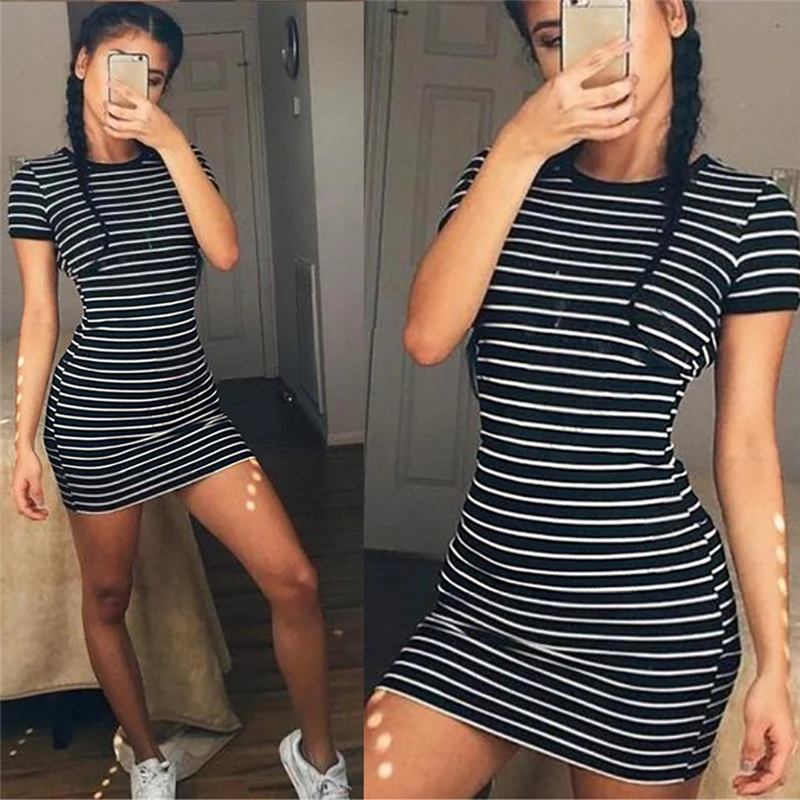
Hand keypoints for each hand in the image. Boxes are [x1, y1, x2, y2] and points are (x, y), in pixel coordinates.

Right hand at [12, 449, 48, 520]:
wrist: (26, 453)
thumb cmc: (29, 462)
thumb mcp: (35, 477)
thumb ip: (37, 491)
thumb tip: (39, 503)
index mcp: (18, 490)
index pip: (23, 508)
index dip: (33, 515)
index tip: (43, 517)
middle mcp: (17, 491)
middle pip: (23, 508)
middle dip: (34, 514)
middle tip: (45, 515)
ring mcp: (20, 488)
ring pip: (25, 504)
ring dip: (34, 509)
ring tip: (44, 511)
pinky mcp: (23, 485)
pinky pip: (27, 498)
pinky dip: (34, 502)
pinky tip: (40, 503)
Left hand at [103, 77, 183, 152]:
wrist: (170, 138)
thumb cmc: (163, 122)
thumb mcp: (153, 107)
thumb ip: (139, 102)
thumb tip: (125, 95)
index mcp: (147, 106)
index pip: (128, 93)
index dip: (117, 87)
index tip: (109, 83)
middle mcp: (142, 117)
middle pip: (119, 111)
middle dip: (109, 106)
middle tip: (105, 103)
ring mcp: (139, 127)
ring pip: (117, 124)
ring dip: (108, 119)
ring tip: (105, 115)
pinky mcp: (137, 136)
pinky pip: (120, 135)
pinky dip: (111, 131)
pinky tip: (106, 127)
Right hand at [498, 35, 638, 163]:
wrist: (524, 139)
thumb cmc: (533, 114)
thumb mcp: (550, 86)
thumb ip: (572, 79)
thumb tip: (594, 70)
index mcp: (563, 84)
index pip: (593, 62)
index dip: (612, 52)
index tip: (623, 46)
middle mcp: (572, 102)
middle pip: (610, 92)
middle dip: (627, 85)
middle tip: (632, 80)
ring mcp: (578, 120)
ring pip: (613, 114)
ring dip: (628, 106)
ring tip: (631, 99)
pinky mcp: (581, 135)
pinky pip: (608, 133)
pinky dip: (623, 128)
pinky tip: (631, 121)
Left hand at [733, 671, 796, 794]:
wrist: (771, 678)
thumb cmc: (765, 695)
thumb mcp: (754, 721)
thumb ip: (751, 746)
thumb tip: (747, 767)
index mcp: (785, 746)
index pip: (773, 776)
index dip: (757, 786)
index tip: (741, 789)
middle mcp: (786, 746)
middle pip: (774, 775)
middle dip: (757, 784)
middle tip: (738, 787)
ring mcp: (782, 741)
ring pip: (772, 767)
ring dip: (756, 775)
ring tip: (739, 779)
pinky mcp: (776, 735)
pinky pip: (769, 756)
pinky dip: (758, 763)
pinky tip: (746, 764)